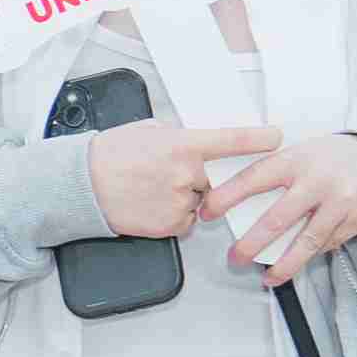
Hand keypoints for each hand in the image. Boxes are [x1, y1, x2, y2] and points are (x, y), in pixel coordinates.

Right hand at [86, 115, 280, 239]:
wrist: (81, 185)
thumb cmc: (109, 154)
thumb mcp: (146, 131)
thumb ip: (177, 137)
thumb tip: (195, 144)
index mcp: (182, 145)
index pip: (231, 141)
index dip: (257, 139)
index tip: (275, 137)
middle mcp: (186, 174)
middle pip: (212, 177)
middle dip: (198, 177)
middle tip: (167, 173)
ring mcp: (180, 201)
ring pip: (199, 201)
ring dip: (184, 197)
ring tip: (151, 190)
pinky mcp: (172, 225)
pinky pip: (186, 221)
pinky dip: (174, 215)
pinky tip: (150, 205)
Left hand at [206, 131, 356, 283]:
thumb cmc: (329, 157)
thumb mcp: (299, 151)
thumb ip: (273, 170)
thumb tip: (228, 190)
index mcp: (295, 159)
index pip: (253, 178)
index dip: (227, 197)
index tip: (207, 212)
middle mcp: (317, 181)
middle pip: (277, 219)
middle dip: (252, 244)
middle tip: (234, 258)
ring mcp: (339, 203)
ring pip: (306, 241)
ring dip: (284, 264)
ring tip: (268, 278)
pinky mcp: (356, 220)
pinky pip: (328, 245)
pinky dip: (310, 255)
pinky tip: (297, 262)